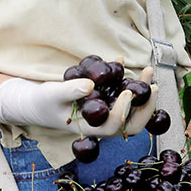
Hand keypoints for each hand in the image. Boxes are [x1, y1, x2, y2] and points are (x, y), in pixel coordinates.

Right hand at [0, 71, 155, 137]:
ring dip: (143, 92)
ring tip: (148, 70)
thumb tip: (91, 85)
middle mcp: (102, 125)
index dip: (124, 110)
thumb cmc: (43, 102)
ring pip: (132, 109)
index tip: (127, 91)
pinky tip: (122, 60)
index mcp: (91, 129)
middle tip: (154, 85)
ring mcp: (106, 115)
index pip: (114, 125)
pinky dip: (127, 81)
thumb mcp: (52, 94)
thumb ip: (70, 90)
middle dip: (146, 105)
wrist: (37, 104)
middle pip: (132, 123)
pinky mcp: (105, 103)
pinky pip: (122, 95)